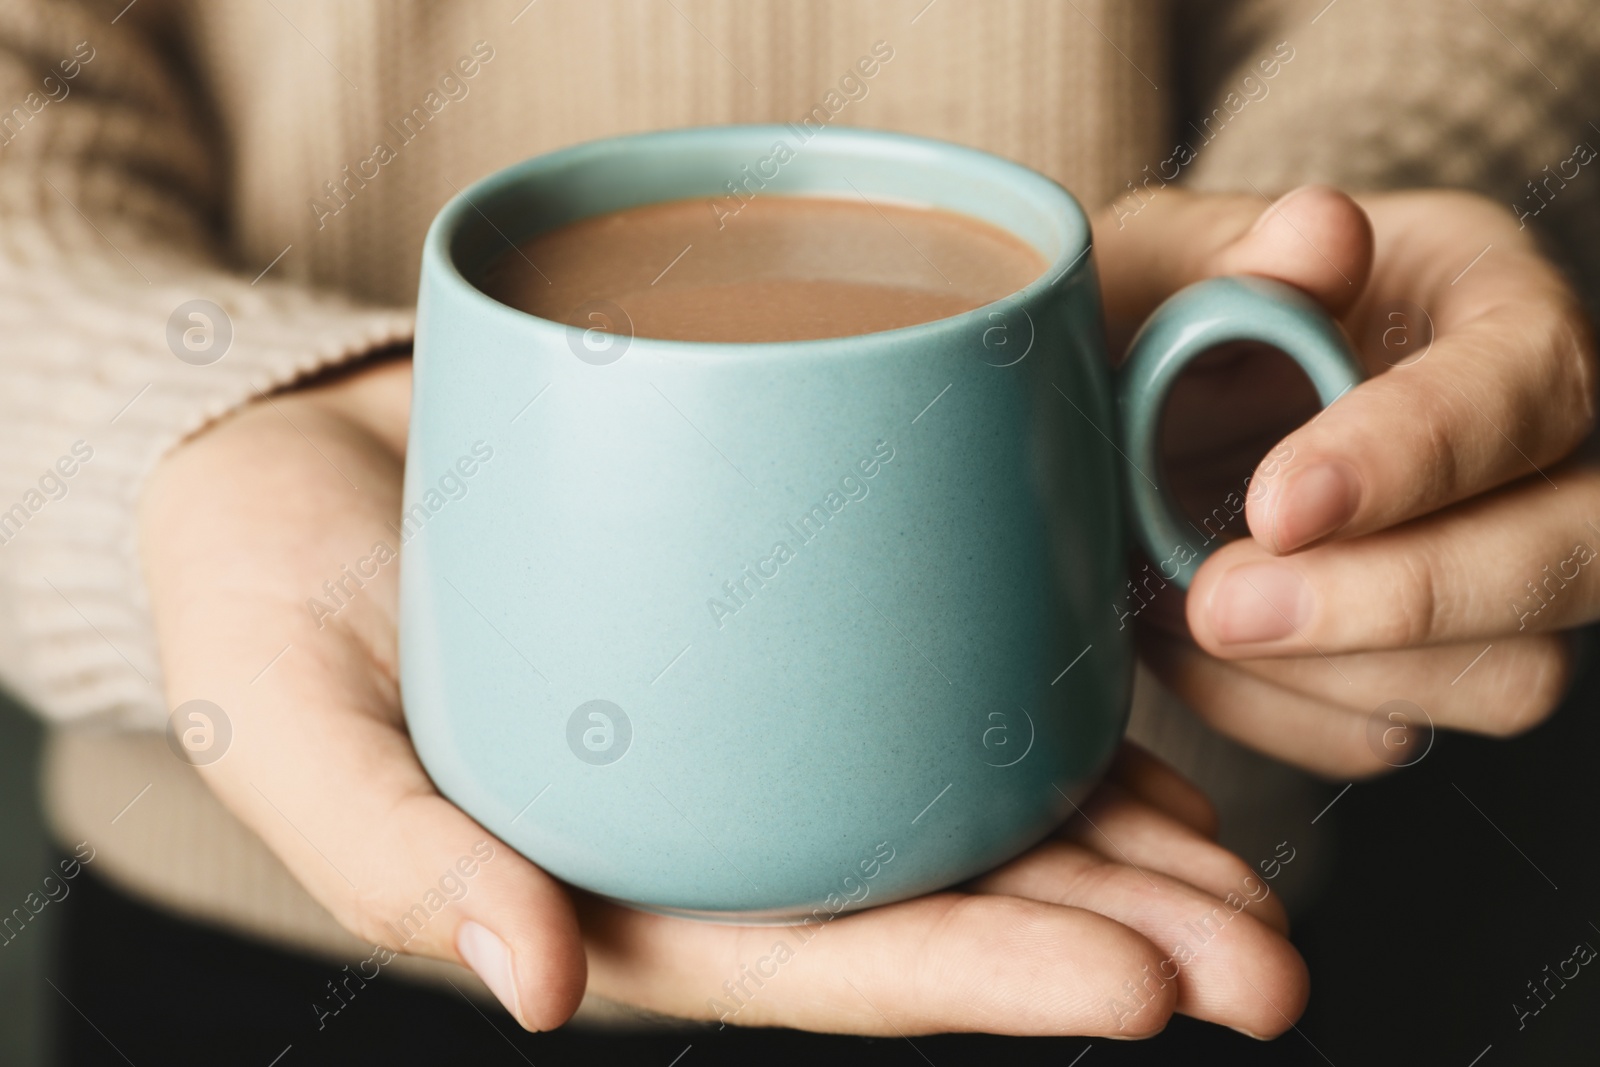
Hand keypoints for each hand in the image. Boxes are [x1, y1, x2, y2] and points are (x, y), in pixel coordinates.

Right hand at [140, 357, 1306, 1036]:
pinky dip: (1043, 695)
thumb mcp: (296, 730)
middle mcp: (719, 821)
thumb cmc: (270, 608)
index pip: (825, 959)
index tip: (1137, 991)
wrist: (289, 463)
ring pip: (963, 794)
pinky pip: (929, 664)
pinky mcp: (780, 613)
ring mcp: (760, 722)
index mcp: (622, 890)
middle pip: (935, 894)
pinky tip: (1149, 712)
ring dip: (1121, 834)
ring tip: (1261, 873)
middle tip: (1271, 964)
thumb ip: (396, 856)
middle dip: (1109, 935)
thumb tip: (529, 980)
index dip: (981, 980)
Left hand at [1095, 186, 1596, 774]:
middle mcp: (1530, 443)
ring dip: (1331, 677)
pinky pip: (1398, 733)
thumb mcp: (1159, 261)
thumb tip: (1322, 231)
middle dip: (1396, 601)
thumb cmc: (1152, 312)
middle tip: (1217, 602)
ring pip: (1511, 675)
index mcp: (1484, 300)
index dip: (1415, 454)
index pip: (1525, 382)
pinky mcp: (1431, 659)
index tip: (1275, 507)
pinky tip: (1188, 651)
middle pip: (1575, 554)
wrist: (1122, 410)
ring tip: (1180, 612)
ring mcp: (1497, 562)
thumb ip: (1227, 252)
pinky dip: (1280, 716)